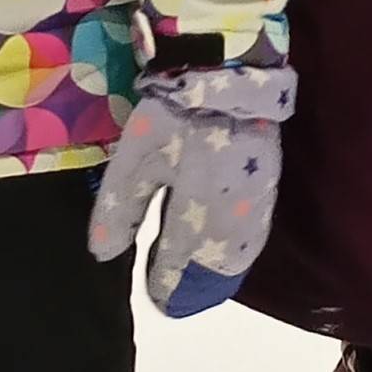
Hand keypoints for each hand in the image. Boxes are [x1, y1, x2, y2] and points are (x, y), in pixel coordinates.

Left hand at [88, 66, 295, 318]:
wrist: (230, 76)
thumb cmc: (175, 118)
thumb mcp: (135, 160)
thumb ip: (119, 210)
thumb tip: (103, 255)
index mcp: (193, 218)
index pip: (176, 267)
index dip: (162, 284)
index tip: (154, 295)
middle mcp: (228, 223)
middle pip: (211, 271)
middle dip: (192, 287)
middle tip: (174, 295)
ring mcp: (254, 207)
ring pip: (236, 258)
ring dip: (216, 274)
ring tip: (198, 279)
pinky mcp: (268, 189)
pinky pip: (253, 238)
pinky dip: (237, 253)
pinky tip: (227, 249)